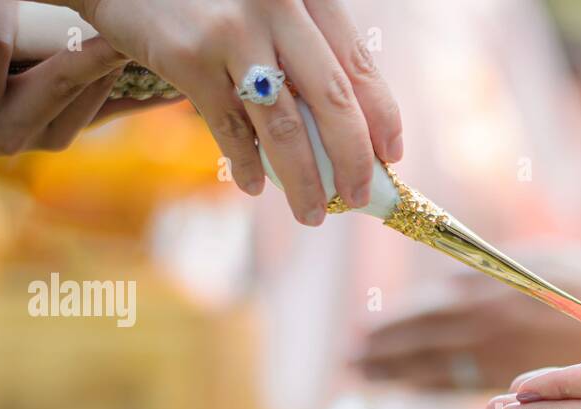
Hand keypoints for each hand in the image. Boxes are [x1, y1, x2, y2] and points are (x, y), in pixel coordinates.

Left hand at [0, 0, 132, 166]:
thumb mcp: (44, 114)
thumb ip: (102, 104)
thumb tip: (173, 95)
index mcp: (50, 135)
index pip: (95, 88)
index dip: (112, 53)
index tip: (129, 32)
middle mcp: (12, 136)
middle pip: (60, 76)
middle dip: (81, 36)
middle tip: (92, 8)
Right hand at [74, 0, 402, 224]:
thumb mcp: (268, 3)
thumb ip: (303, 46)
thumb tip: (345, 127)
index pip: (359, 65)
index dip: (381, 117)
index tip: (391, 156)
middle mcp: (278, 7)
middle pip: (332, 101)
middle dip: (352, 161)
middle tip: (356, 198)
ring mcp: (233, 32)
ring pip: (284, 126)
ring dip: (303, 182)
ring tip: (311, 214)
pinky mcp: (188, 58)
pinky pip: (230, 129)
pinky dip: (247, 166)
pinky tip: (255, 186)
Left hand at [355, 257, 580, 391]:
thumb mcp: (545, 260)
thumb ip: (497, 267)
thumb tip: (456, 278)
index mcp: (492, 287)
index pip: (429, 307)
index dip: (395, 320)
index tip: (367, 328)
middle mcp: (486, 321)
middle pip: (421, 337)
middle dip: (383, 347)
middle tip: (351, 355)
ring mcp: (497, 354)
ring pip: (433, 364)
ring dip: (393, 370)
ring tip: (363, 372)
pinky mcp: (513, 380)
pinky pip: (460, 384)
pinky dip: (428, 387)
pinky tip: (408, 388)